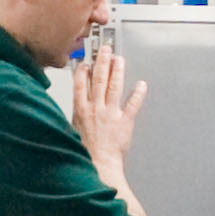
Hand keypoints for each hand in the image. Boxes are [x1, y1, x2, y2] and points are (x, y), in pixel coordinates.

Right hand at [69, 41, 147, 185]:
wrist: (98, 165)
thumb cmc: (85, 152)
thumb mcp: (73, 130)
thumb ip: (77, 114)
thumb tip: (78, 104)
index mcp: (81, 110)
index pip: (81, 84)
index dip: (83, 70)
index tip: (86, 61)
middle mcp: (95, 108)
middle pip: (98, 80)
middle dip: (102, 62)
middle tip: (105, 50)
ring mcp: (110, 113)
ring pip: (114, 87)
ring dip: (117, 71)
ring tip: (119, 59)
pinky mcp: (124, 121)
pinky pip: (132, 104)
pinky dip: (138, 94)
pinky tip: (141, 84)